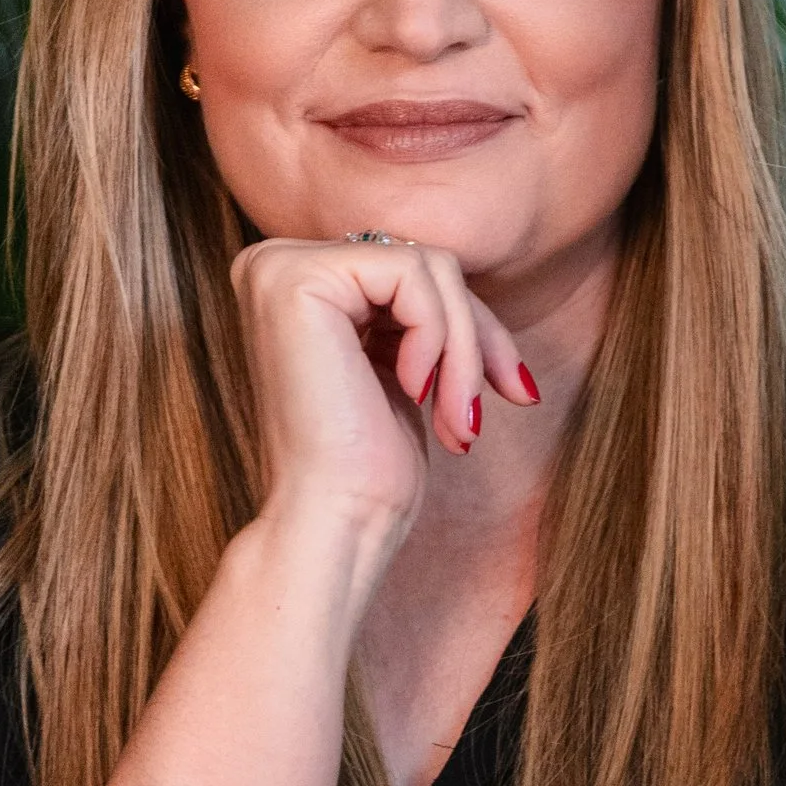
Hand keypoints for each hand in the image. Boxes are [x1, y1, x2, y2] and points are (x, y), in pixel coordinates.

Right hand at [231, 236, 536, 547]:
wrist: (334, 520)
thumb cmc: (368, 467)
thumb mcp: (404, 366)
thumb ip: (419, 311)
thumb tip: (472, 281)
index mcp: (293, 285)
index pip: (411, 272)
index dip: (471, 329)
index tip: (511, 391)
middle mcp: (274, 264)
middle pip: (423, 264)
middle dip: (476, 339)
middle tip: (489, 409)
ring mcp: (279, 266)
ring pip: (428, 267)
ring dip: (464, 349)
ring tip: (457, 417)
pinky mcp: (297, 277)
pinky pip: (413, 273)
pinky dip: (439, 337)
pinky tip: (415, 392)